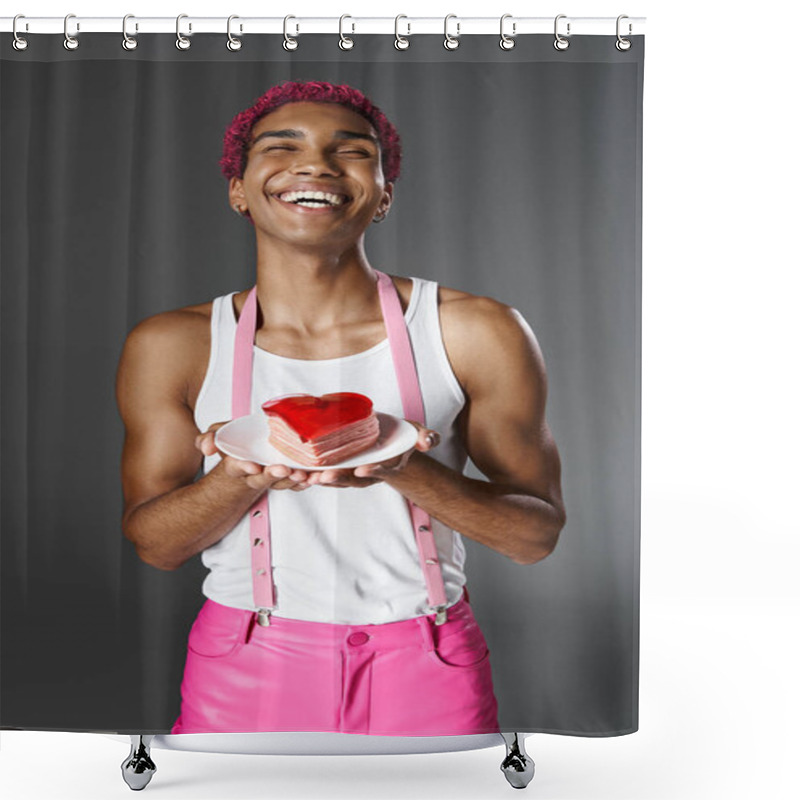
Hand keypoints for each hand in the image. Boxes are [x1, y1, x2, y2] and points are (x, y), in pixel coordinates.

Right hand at [196, 421, 313, 491]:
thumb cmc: (236, 447)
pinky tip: (316, 477)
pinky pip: (297, 483)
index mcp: (236, 465)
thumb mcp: (219, 438)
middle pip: (263, 478)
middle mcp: (254, 475)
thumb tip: (206, 447)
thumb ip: (209, 439)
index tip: (252, 466)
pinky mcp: (286, 479)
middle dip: (273, 475)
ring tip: (303, 475)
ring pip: (283, 483)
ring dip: (294, 480)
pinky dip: (307, 481)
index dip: (243, 467)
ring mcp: (271, 479)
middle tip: (284, 470)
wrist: (248, 461)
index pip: (236, 467)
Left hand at [307, 422, 440, 488]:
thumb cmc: (402, 437)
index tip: (363, 470)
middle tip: (325, 477)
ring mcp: (357, 472)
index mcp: (390, 464)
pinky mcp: (344, 468)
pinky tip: (303, 472)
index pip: (383, 470)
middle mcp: (372, 472)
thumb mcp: (417, 434)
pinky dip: (316, 475)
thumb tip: (430, 440)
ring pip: (340, 479)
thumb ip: (427, 437)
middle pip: (356, 479)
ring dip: (324, 480)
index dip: (374, 471)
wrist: (390, 442)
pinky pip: (330, 475)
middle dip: (341, 479)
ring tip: (309, 477)